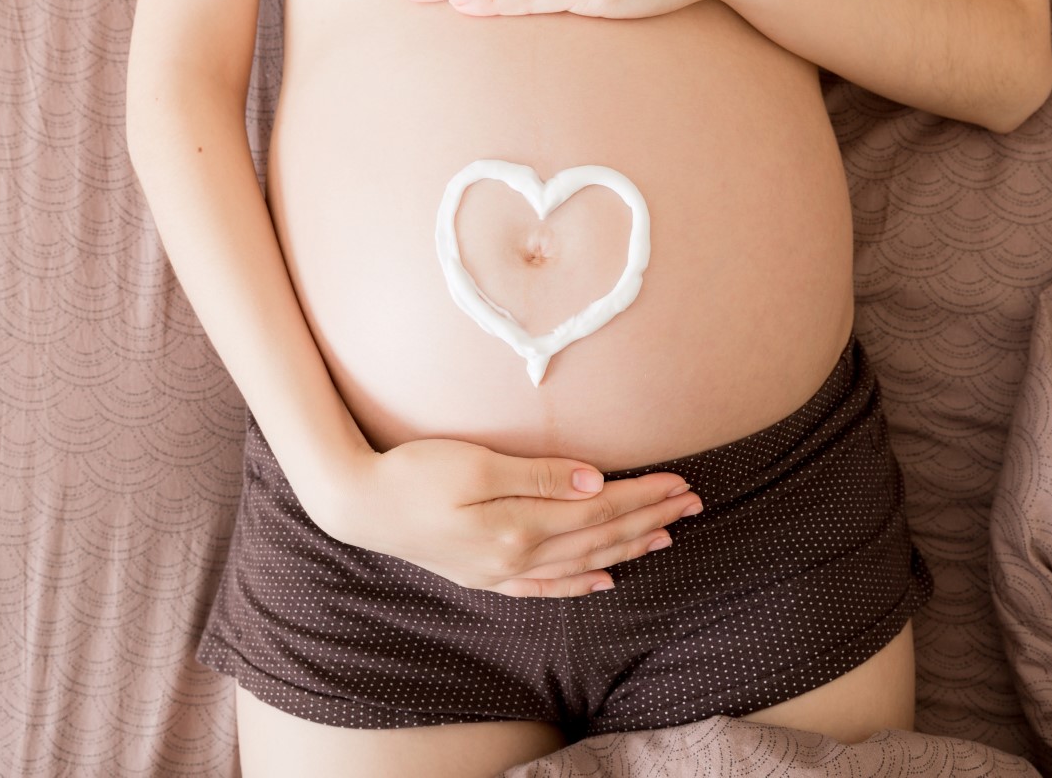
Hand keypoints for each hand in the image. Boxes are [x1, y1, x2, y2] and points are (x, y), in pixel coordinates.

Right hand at [314, 437, 702, 597]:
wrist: (358, 505)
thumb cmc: (414, 474)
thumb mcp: (475, 464)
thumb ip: (537, 474)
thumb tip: (594, 481)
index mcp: (520, 526)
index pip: (600, 510)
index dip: (644, 496)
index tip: (681, 481)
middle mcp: (517, 556)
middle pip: (599, 537)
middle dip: (650, 519)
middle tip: (693, 503)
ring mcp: (501, 571)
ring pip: (581, 562)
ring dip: (627, 548)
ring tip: (666, 535)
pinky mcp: (485, 574)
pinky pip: (546, 586)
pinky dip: (580, 582)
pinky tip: (603, 579)